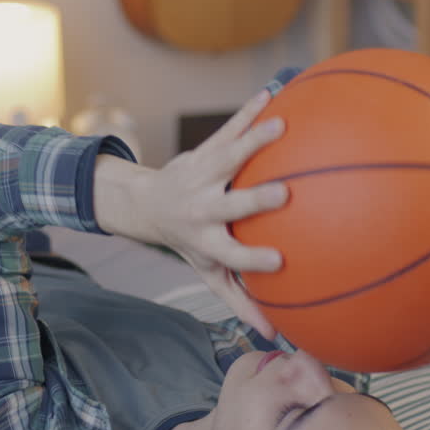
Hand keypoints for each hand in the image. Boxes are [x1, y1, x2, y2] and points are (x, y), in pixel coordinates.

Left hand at [95, 90, 287, 338]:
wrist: (146, 204)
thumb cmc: (188, 242)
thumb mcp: (207, 272)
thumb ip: (240, 299)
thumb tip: (275, 335)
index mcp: (207, 240)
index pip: (232, 253)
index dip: (253, 258)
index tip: (280, 262)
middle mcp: (204, 208)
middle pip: (232, 205)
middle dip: (256, 200)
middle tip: (283, 194)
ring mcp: (203, 175)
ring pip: (229, 157)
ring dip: (253, 141)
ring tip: (281, 126)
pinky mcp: (203, 150)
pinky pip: (227, 129)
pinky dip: (247, 112)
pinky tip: (271, 94)